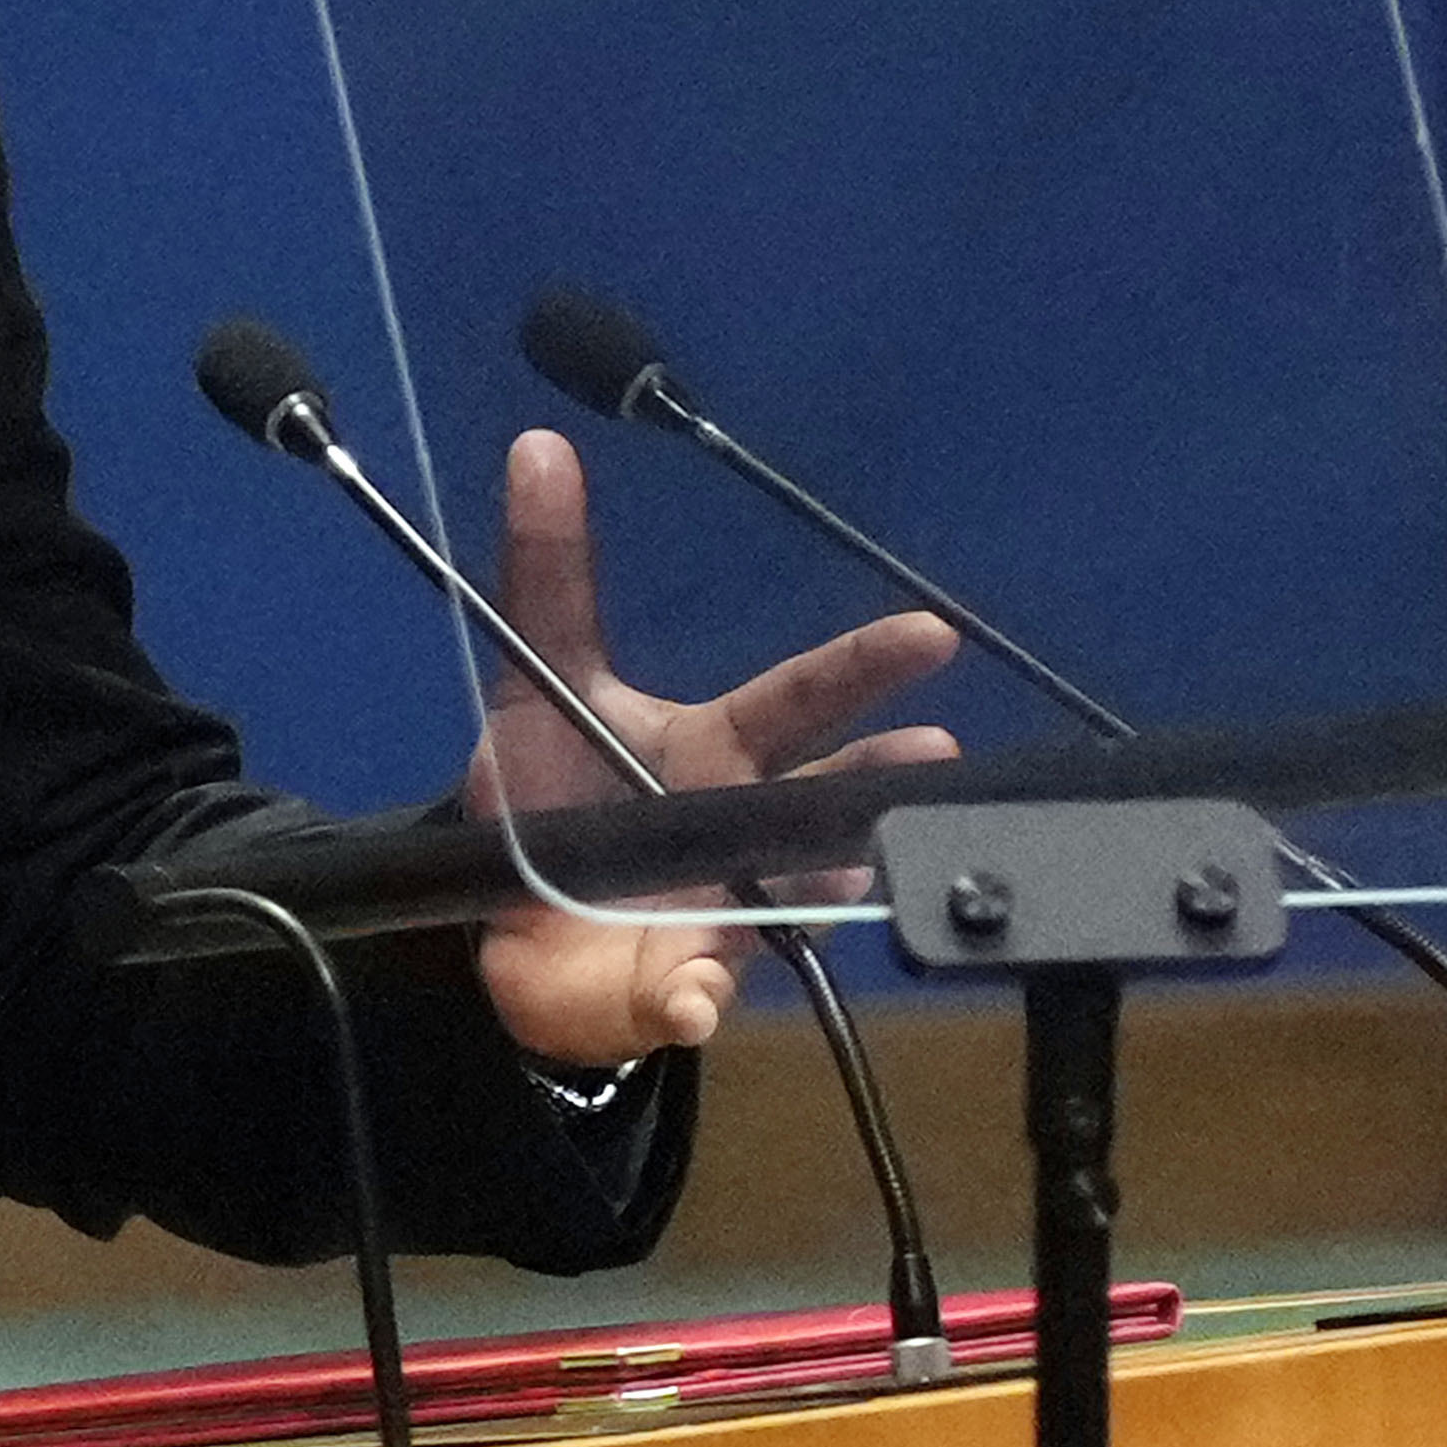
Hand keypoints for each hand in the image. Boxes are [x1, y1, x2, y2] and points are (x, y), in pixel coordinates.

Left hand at [457, 429, 959, 1064]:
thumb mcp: (537, 682)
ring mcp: (728, 910)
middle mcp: (746, 826)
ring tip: (848, 871)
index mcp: (720, 748)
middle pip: (828, 795)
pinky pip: (693, 999)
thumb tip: (536, 446)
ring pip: (793, 897)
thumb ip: (546, 575)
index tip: (932, 634)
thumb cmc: (552, 793)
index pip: (802, 697)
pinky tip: (689, 1001)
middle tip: (937, 754)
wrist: (509, 924)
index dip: (865, 665)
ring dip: (817, 886)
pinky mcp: (682, 985)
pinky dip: (691, 1000)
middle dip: (883, 777)